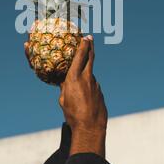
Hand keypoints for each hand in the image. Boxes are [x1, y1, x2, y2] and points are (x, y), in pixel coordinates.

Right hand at [59, 35, 107, 156]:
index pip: (81, 56)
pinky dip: (88, 86)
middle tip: (90, 39)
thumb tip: (64, 83)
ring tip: (79, 78)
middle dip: (90, 47)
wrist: (90, 127)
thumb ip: (65, 88)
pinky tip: (84, 96)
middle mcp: (87, 78)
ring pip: (90, 74)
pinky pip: (92, 86)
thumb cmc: (73, 114)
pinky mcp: (100, 93)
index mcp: (74, 78)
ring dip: (86, 72)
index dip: (84, 45)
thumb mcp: (63, 99)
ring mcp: (95, 85)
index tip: (86, 36)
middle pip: (91, 58)